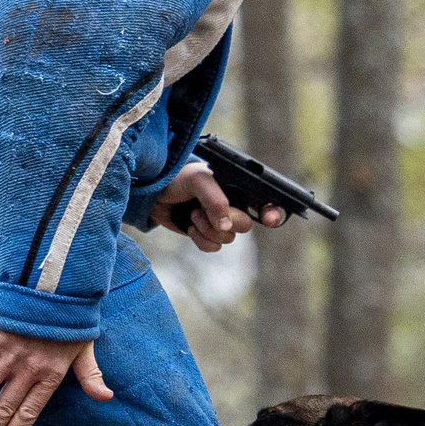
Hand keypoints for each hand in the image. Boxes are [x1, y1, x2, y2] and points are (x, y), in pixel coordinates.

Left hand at [151, 160, 283, 252]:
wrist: (152, 193)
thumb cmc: (176, 178)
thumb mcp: (198, 180)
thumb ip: (215, 200)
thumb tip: (226, 227)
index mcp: (237, 188)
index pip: (264, 202)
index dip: (272, 212)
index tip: (268, 218)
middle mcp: (231, 205)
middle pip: (245, 225)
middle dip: (225, 222)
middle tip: (205, 212)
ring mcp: (219, 221)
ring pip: (228, 239)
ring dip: (208, 230)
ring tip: (193, 215)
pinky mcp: (206, 234)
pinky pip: (214, 247)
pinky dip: (201, 240)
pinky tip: (190, 227)